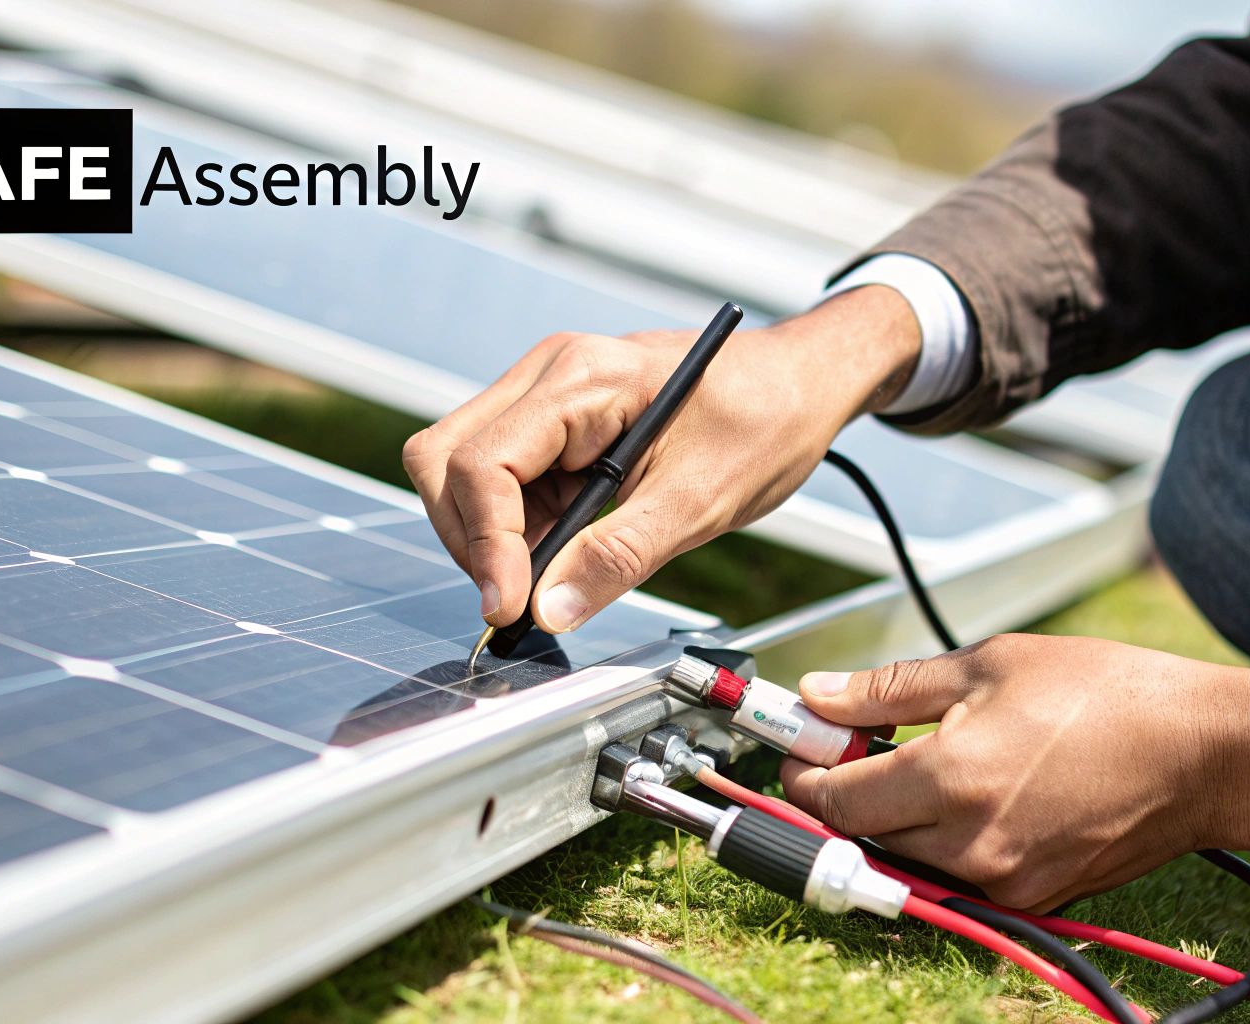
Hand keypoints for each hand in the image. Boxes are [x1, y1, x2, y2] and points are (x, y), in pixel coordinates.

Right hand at [403, 287, 919, 633]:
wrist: (803, 382)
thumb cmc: (766, 418)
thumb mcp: (701, 498)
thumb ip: (619, 555)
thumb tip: (550, 608)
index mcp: (581, 377)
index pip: (484, 463)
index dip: (485, 545)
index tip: (509, 607)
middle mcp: (548, 374)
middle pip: (446, 459)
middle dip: (469, 538)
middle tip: (519, 597)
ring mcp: (546, 395)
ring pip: (464, 470)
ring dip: (493, 534)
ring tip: (557, 572)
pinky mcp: (556, 424)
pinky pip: (505, 478)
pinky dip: (519, 526)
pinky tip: (569, 548)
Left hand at [779, 634, 1249, 912]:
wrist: (1204, 753)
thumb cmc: (1105, 694)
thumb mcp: (985, 666)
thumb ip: (889, 690)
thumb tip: (820, 697)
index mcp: (951, 778)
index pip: (834, 799)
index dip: (804, 772)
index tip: (801, 746)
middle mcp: (970, 844)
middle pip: (862, 835)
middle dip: (847, 792)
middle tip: (856, 745)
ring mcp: (1003, 880)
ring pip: (907, 858)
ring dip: (894, 817)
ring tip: (924, 760)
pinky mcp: (1033, 896)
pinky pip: (958, 873)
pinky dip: (944, 838)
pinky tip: (971, 789)